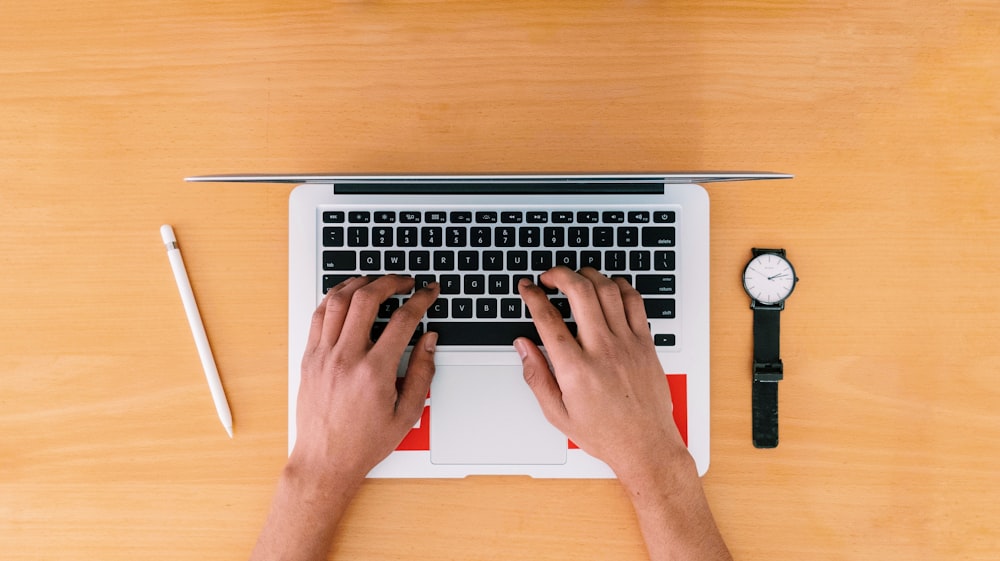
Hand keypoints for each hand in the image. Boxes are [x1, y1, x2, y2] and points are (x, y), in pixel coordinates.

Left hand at [290, 275, 439, 482]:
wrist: (325, 461)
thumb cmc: (364, 442)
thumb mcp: (407, 413)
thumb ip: (422, 372)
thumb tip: (430, 340)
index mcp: (374, 373)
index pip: (402, 320)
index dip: (421, 300)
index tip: (428, 292)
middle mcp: (346, 359)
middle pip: (367, 299)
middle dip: (390, 281)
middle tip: (405, 281)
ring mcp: (323, 356)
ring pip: (338, 300)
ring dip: (360, 283)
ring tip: (375, 281)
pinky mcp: (309, 358)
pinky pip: (318, 315)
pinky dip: (333, 298)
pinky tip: (346, 296)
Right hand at [515, 267, 687, 480]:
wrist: (646, 445)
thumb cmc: (604, 433)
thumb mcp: (557, 413)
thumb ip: (536, 375)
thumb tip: (523, 346)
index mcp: (576, 370)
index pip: (548, 319)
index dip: (533, 296)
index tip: (527, 287)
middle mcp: (603, 351)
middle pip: (580, 292)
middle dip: (559, 274)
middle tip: (549, 277)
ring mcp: (627, 344)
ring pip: (608, 290)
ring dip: (588, 275)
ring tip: (576, 278)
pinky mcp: (646, 344)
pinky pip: (634, 302)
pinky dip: (619, 286)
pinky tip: (608, 287)